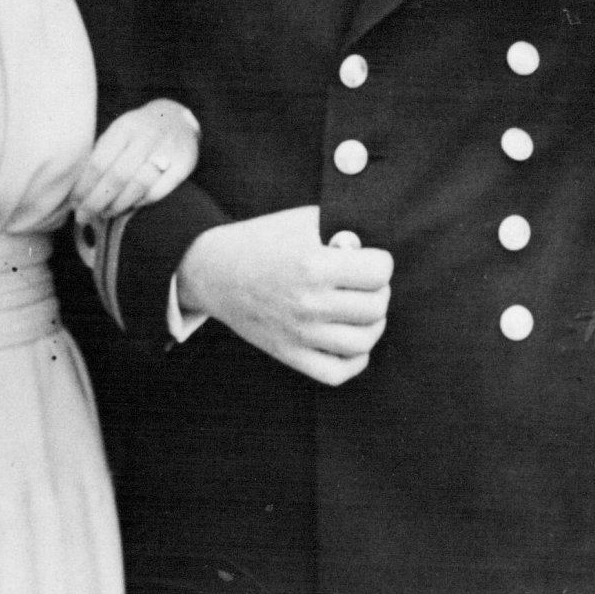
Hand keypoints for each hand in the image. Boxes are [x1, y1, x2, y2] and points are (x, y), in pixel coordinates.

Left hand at [71, 98, 199, 224]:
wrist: (177, 118)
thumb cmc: (138, 131)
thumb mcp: (118, 131)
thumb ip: (102, 154)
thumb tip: (79, 187)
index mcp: (125, 127)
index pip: (100, 161)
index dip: (85, 186)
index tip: (74, 202)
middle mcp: (147, 136)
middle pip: (118, 176)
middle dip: (97, 200)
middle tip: (84, 215)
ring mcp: (168, 149)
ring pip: (139, 185)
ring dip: (118, 204)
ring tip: (104, 213)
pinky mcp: (184, 163)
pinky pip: (159, 190)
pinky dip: (142, 202)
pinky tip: (130, 207)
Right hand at [176, 205, 392, 385]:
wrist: (214, 270)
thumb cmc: (261, 240)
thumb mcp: (301, 221)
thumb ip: (341, 230)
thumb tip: (373, 248)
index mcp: (313, 265)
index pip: (379, 272)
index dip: (379, 262)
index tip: (369, 259)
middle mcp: (308, 303)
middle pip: (376, 306)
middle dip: (378, 290)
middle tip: (365, 282)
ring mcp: (299, 333)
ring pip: (364, 341)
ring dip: (372, 323)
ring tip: (362, 309)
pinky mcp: (289, 354)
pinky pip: (337, 372)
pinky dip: (354, 359)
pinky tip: (351, 340)